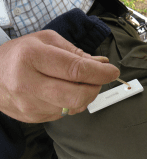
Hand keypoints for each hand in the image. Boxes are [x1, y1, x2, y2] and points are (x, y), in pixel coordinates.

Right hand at [0, 30, 119, 122]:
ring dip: (85, 95)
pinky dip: (72, 103)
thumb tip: (101, 63)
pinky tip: (64, 91)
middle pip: (78, 95)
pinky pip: (64, 114)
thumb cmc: (21, 53)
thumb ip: (75, 52)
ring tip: (79, 83)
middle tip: (98, 78)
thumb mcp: (46, 40)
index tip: (113, 71)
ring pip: (74, 107)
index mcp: (32, 57)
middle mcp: (28, 84)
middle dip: (96, 87)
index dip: (100, 72)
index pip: (76, 70)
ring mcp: (29, 105)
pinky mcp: (32, 118)